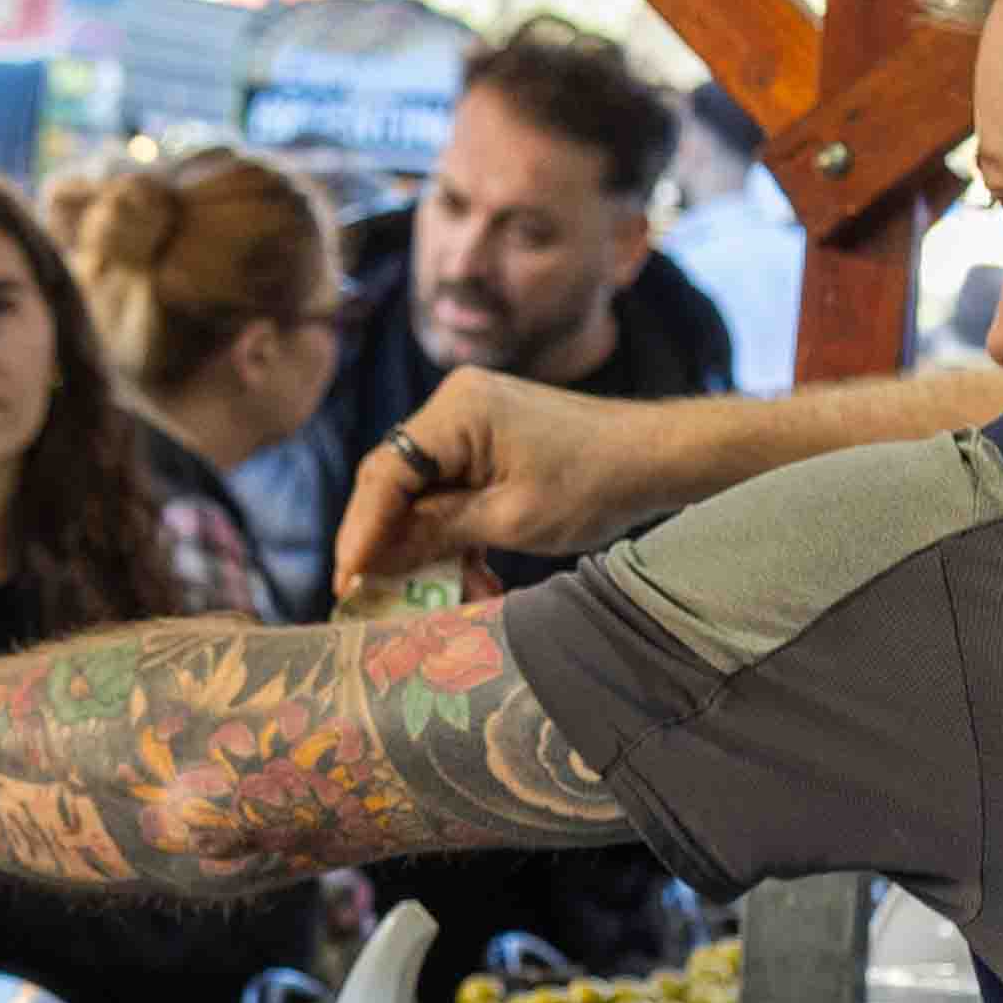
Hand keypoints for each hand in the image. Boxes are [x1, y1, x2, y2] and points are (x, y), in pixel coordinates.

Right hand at [333, 369, 665, 596]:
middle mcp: (454, 405)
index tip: (348, 582)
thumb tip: (374, 559)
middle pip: (397, 482)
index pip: (386, 473)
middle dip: (391, 544)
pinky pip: (452, 488)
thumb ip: (436, 533)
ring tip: (452, 595)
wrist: (654, 458)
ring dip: (430, 547)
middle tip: (377, 598)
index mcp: (456, 411)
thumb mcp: (509, 519)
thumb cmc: (591, 485)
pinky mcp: (489, 441)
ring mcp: (472, 420)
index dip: (362, 532)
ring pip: (423, 493)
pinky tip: (475, 574)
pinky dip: (457, 532)